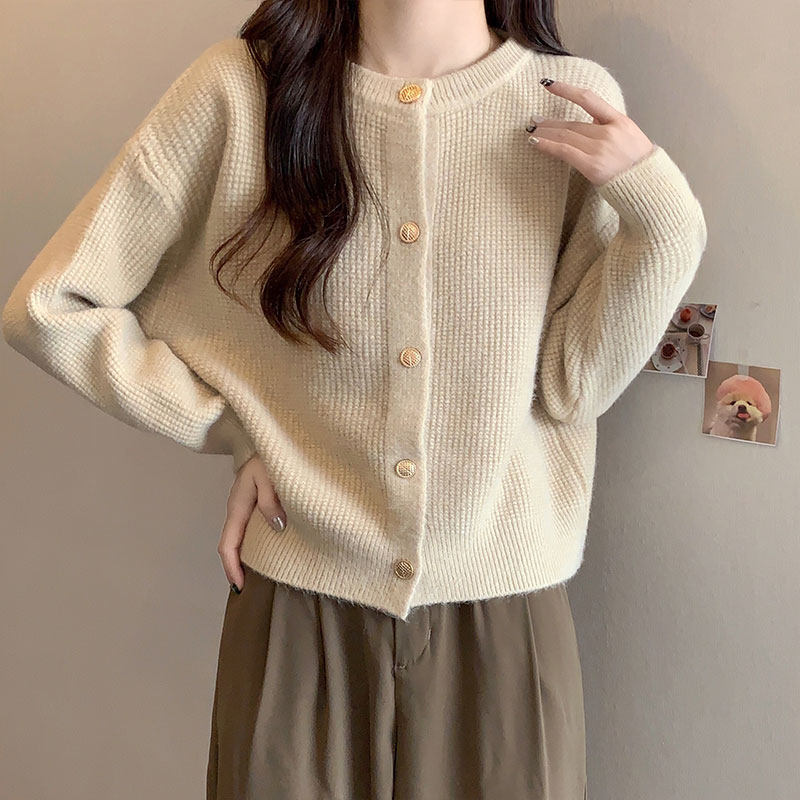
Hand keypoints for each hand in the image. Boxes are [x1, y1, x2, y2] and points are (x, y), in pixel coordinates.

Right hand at [218, 455, 286, 591]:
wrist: (267, 438)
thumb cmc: (269, 455)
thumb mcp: (270, 475)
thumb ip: (271, 500)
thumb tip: (277, 526)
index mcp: (238, 506)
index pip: (228, 544)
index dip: (232, 568)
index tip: (240, 587)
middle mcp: (238, 509)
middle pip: (232, 545)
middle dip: (237, 568)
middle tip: (249, 588)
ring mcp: (245, 506)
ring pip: (241, 538)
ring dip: (246, 557)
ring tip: (257, 576)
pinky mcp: (254, 503)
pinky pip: (251, 529)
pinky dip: (254, 544)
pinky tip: (267, 550)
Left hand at [528, 79, 654, 185]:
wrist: (650, 187)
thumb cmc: (639, 168)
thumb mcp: (630, 138)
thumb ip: (610, 128)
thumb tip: (589, 122)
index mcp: (620, 121)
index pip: (589, 99)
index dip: (566, 90)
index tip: (549, 84)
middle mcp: (609, 132)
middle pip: (572, 123)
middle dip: (550, 122)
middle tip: (534, 120)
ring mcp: (601, 148)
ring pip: (566, 135)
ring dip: (545, 133)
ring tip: (532, 132)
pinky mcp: (592, 165)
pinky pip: (565, 151)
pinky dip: (547, 145)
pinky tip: (535, 143)